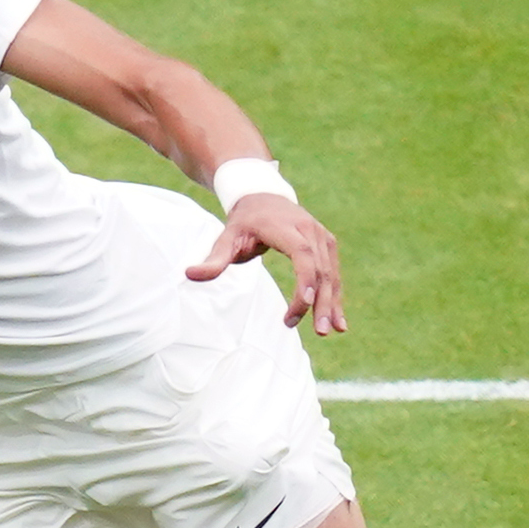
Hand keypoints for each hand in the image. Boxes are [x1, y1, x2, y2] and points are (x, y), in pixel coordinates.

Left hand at [188, 193, 346, 335]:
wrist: (264, 196)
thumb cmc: (243, 222)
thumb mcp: (225, 237)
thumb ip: (213, 259)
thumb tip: (189, 274)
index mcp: (284, 227)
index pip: (301, 253)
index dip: (306, 278)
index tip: (305, 303)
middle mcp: (308, 229)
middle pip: (320, 268)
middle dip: (320, 301)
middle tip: (318, 331)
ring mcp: (321, 237)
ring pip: (331, 274)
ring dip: (332, 304)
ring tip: (330, 331)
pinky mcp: (327, 245)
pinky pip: (334, 274)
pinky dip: (336, 298)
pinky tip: (339, 323)